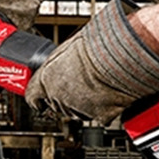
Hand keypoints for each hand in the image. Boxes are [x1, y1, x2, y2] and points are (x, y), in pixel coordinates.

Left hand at [25, 0, 158, 124]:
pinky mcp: (100, 116)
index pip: (33, 96)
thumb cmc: (100, 42)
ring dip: (85, 102)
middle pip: (57, 104)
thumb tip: (61, 62)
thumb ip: (60, 61)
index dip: (38, 97)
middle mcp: (60, 96)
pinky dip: (106, 108)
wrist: (125, 52)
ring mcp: (79, 107)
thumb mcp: (71, 46)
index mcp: (48, 78)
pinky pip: (100, 115)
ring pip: (78, 111)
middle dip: (67, 96)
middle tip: (82, 82)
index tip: (40, 100)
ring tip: (98, 83)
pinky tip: (110, 92)